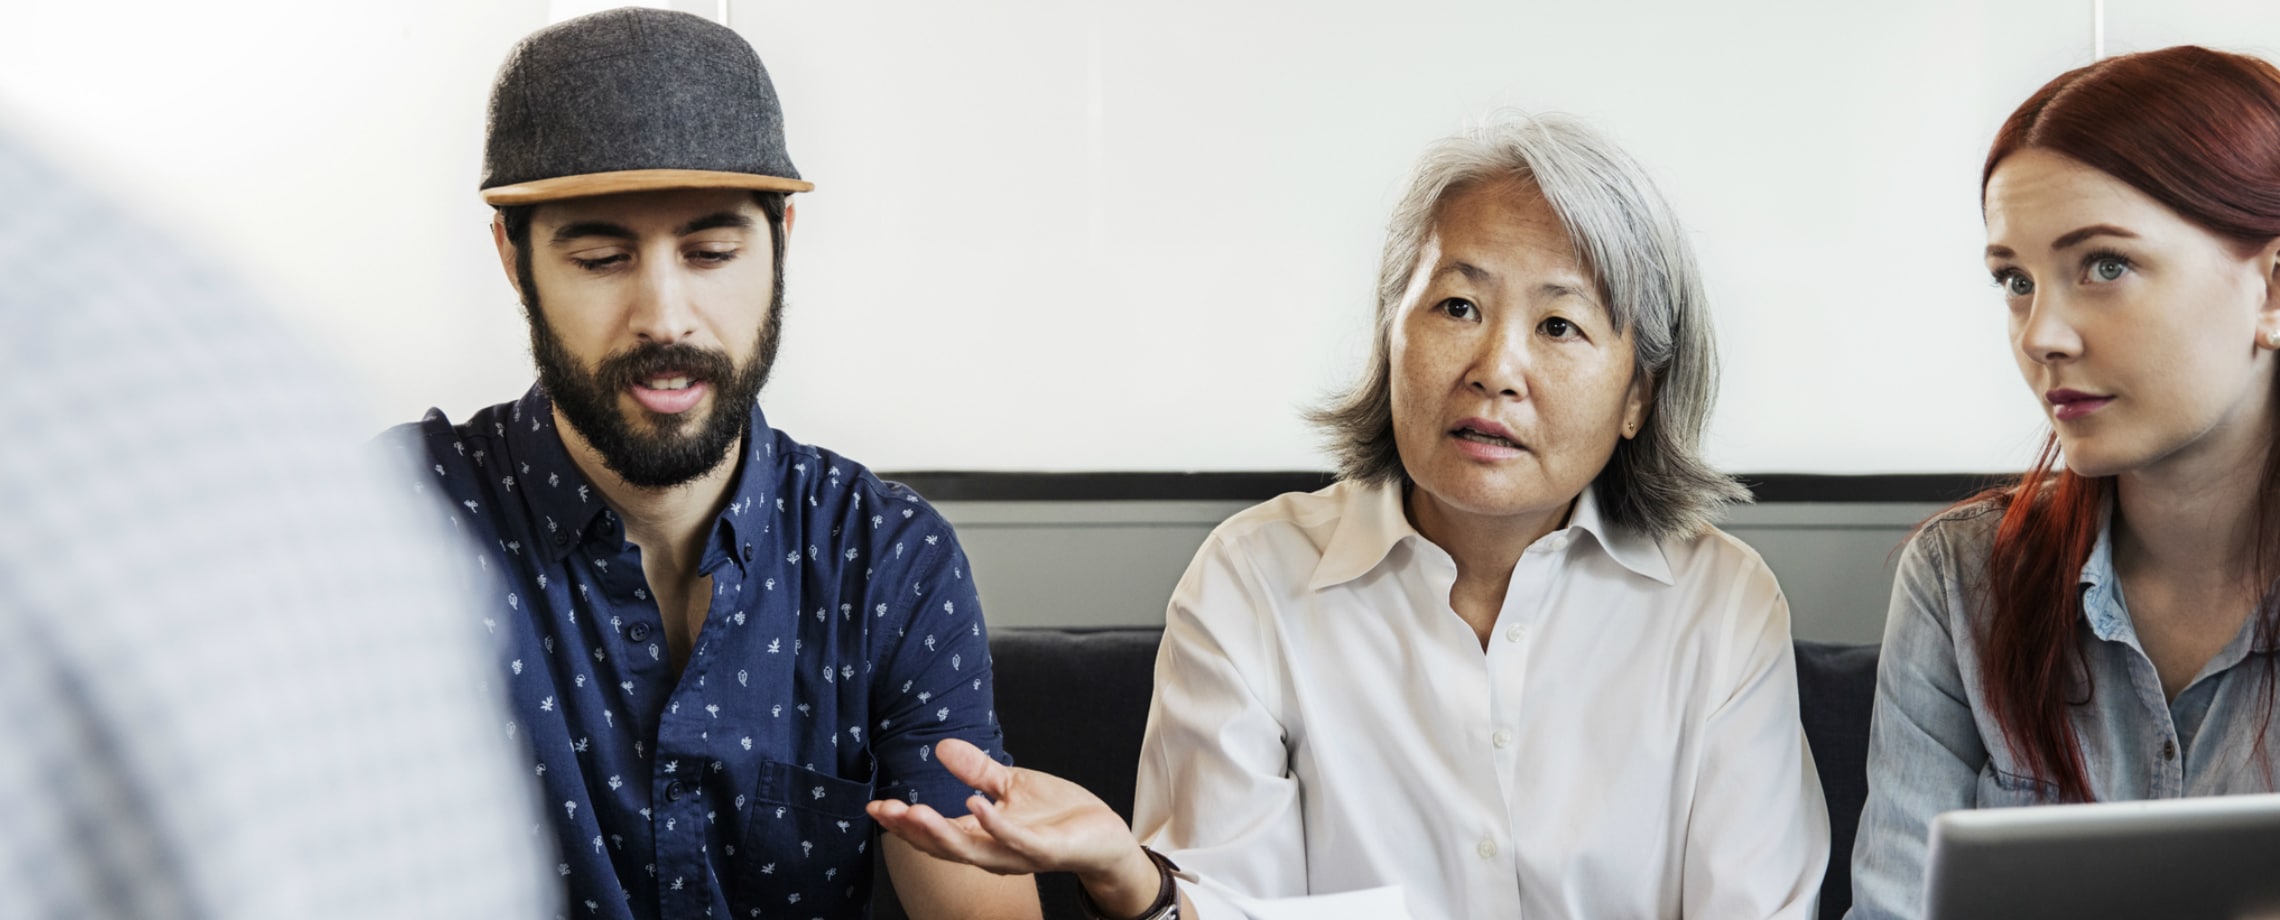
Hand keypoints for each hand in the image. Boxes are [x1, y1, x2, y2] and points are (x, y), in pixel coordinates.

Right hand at [867, 738, 1161, 915]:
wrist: (1105, 834)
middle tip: (884, 812)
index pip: (936, 832)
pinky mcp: (1046, 850)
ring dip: (942, 833)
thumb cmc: (1058, 814)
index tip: (874, 807)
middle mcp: (994, 851)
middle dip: (913, 830)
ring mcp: (1019, 853)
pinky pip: (1016, 840)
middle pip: (945, 845)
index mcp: (982, 835)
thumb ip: (977, 771)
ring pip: (973, 850)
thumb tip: (940, 746)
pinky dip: (994, 825)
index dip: (904, 823)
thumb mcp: (1011, 785)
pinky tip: (975, 804)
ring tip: (914, 812)